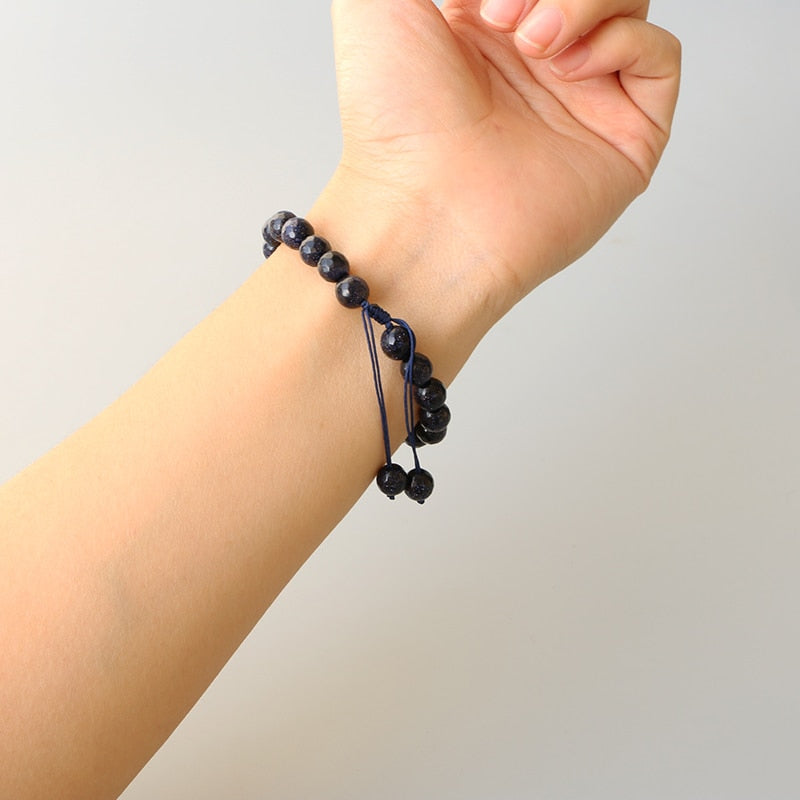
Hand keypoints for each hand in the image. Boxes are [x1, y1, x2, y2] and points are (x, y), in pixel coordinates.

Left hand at [329, 0, 679, 315]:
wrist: (422, 210)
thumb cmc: (391, 121)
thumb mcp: (378, 5)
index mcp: (484, 28)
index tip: (477, 1)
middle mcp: (537, 62)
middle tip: (502, 16)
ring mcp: (583, 99)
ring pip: (627, 3)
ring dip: (585, 0)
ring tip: (533, 42)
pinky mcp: (623, 138)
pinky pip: (658, 56)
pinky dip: (623, 40)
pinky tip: (571, 66)